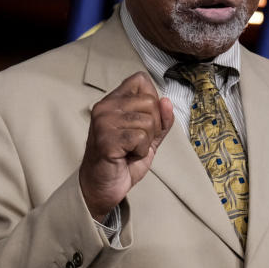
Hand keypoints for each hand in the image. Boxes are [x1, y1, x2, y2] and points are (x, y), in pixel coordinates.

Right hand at [79, 72, 173, 220]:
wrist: (102, 187)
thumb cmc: (122, 161)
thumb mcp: (148, 137)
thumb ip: (160, 120)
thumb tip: (167, 102)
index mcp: (113, 101)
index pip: (140, 80)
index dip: (152, 99)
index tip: (143, 120)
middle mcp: (105, 107)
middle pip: (150, 101)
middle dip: (153, 126)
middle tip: (136, 141)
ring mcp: (104, 122)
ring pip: (148, 121)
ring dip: (146, 142)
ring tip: (129, 150)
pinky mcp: (107, 139)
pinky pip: (141, 138)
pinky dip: (140, 152)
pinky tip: (126, 156)